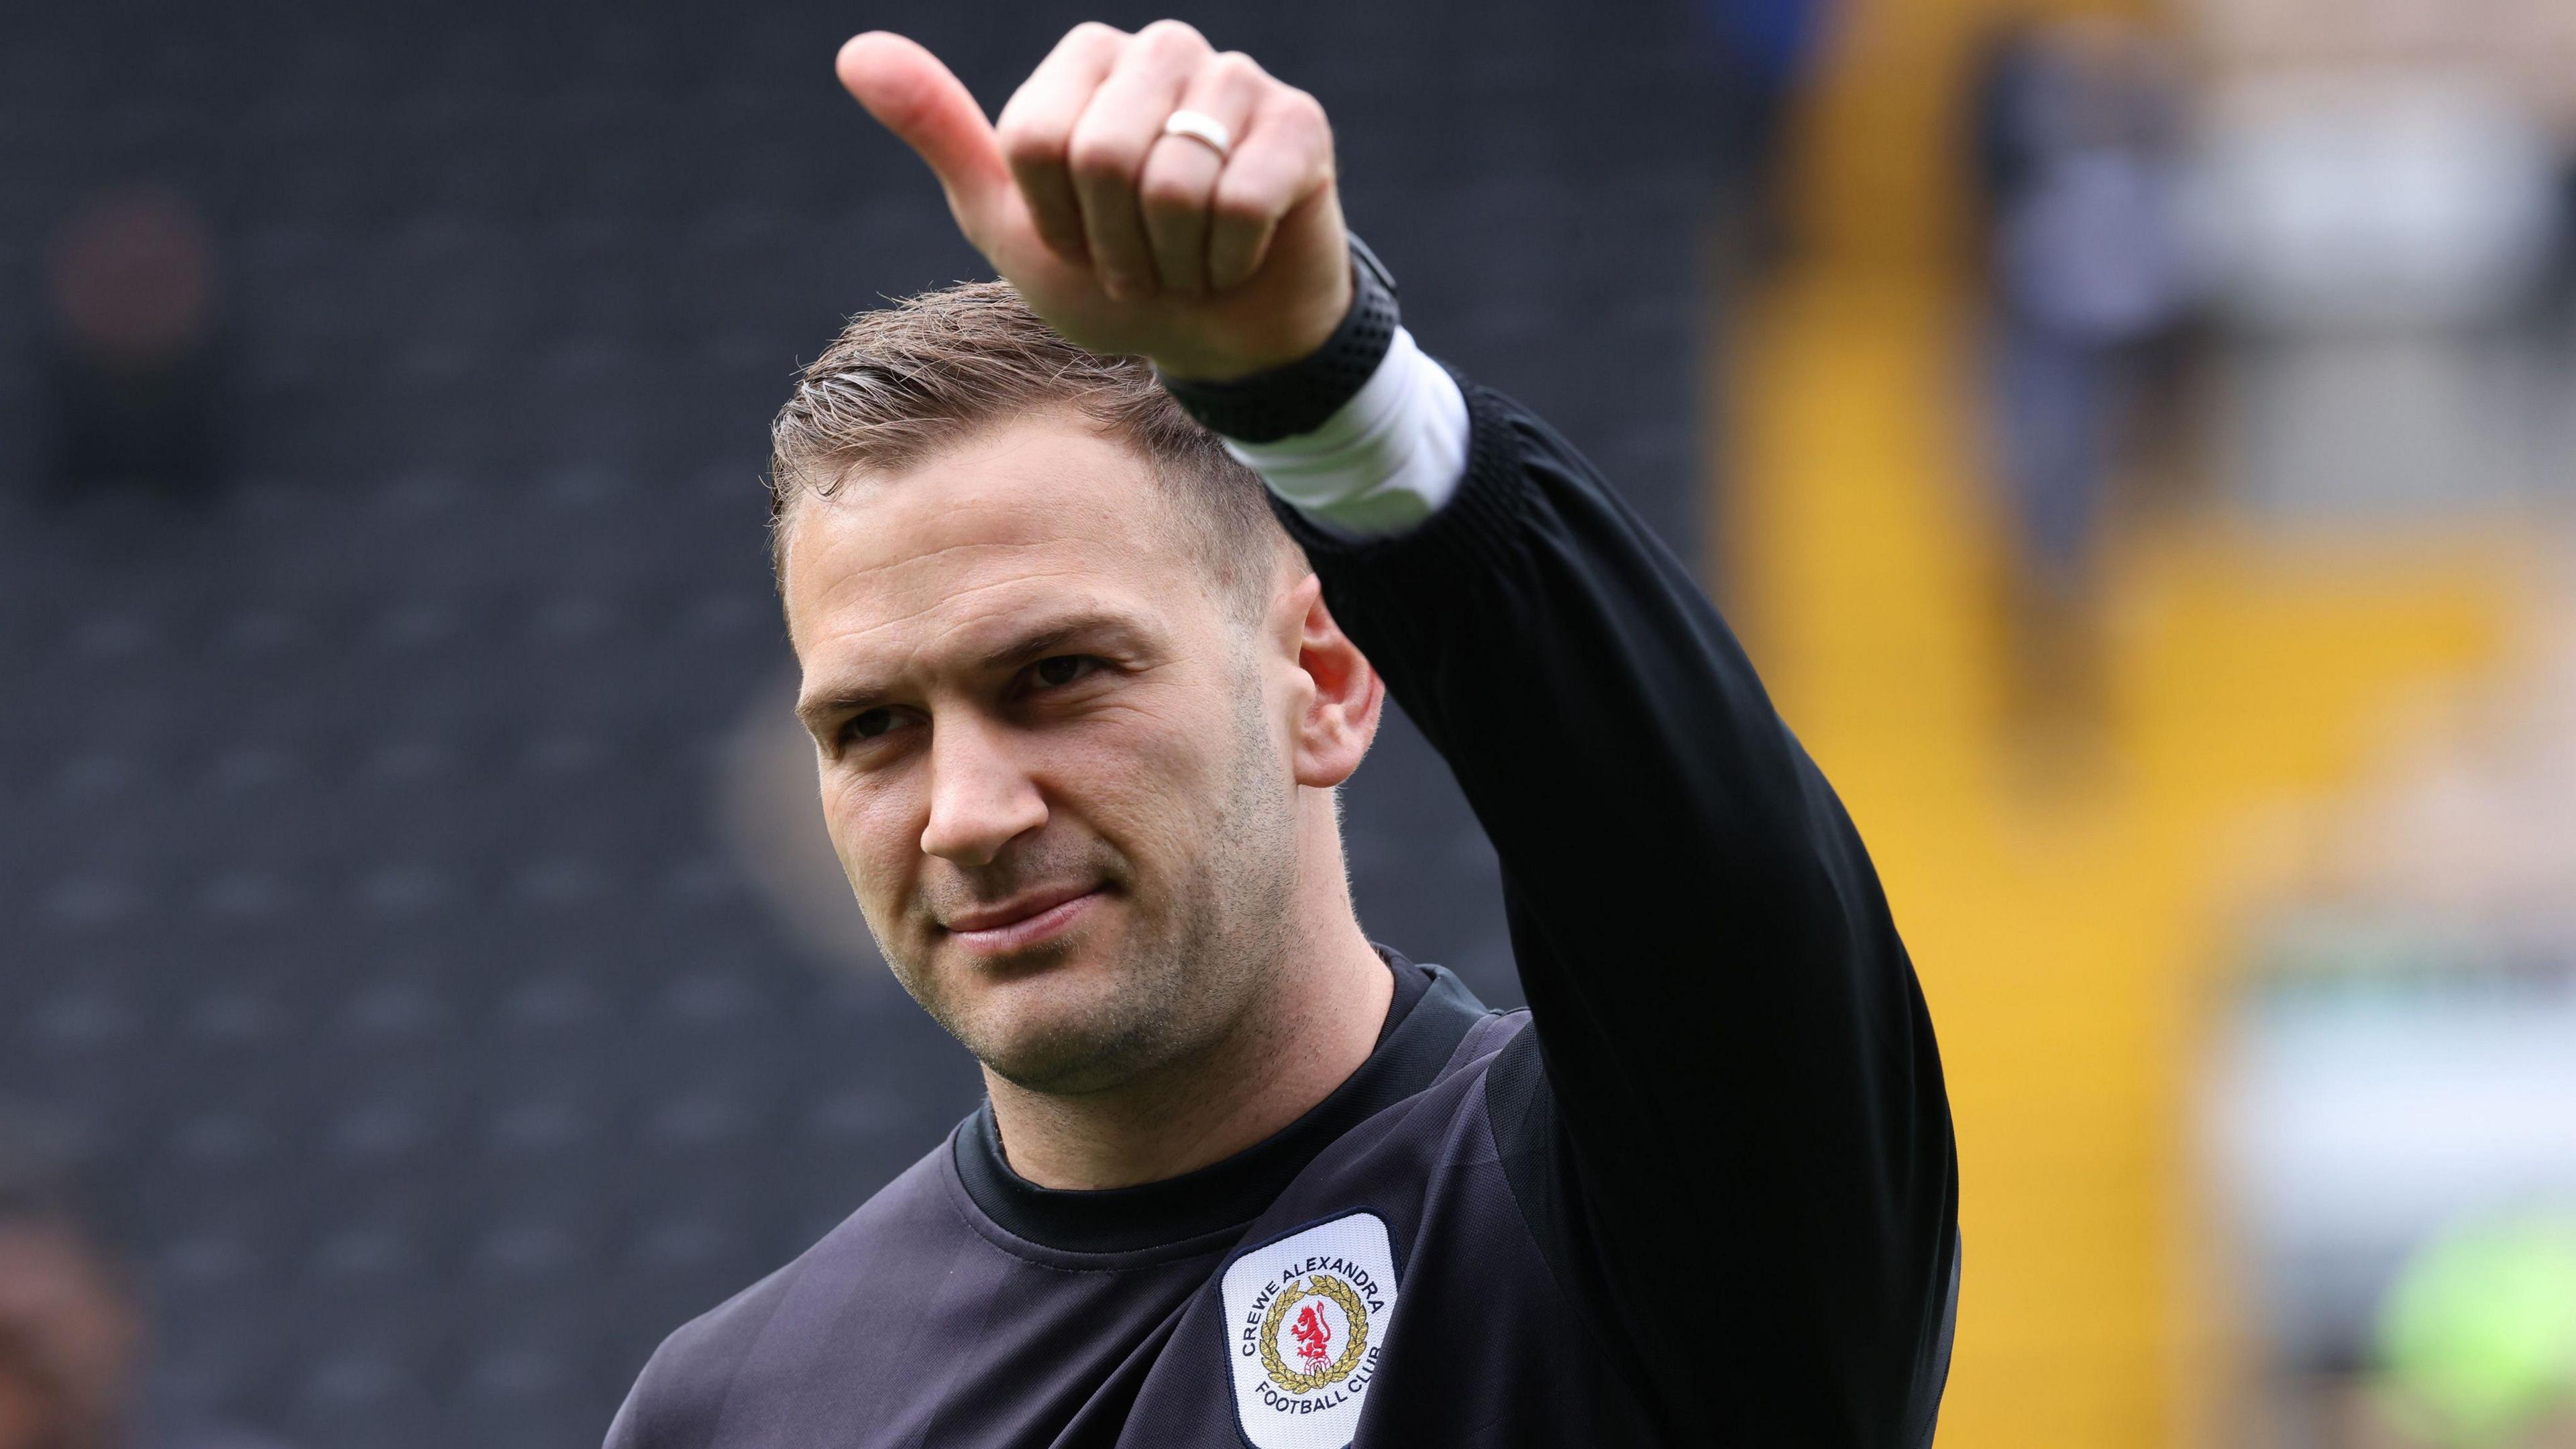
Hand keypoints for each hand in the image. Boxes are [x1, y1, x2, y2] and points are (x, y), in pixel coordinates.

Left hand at [835, 22, 1351, 381]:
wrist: (1221, 336)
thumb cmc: (1114, 275)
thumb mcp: (1011, 221)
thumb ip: (941, 134)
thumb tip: (852, 51)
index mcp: (1087, 58)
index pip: (1035, 139)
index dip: (1056, 220)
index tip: (1082, 239)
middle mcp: (1163, 48)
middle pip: (1101, 155)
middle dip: (1115, 244)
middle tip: (1140, 260)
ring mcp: (1237, 79)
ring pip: (1175, 183)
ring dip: (1174, 261)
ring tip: (1187, 260)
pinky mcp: (1301, 124)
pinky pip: (1243, 201)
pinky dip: (1231, 258)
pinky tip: (1239, 254)